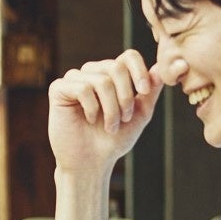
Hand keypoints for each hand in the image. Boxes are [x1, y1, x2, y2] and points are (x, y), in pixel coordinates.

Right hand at [47, 51, 162, 178]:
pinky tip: (89, 119)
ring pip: (101, 80)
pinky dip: (91, 108)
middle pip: (116, 67)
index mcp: (113, 75)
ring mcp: (75, 79)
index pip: (129, 56)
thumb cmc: (114, 140)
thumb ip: (150, 91)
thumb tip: (162, 68)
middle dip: (125, 97)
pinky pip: (82, 88)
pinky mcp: (58, 89)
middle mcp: (93, 72)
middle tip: (124, 119)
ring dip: (111, 108)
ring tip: (109, 126)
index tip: (144, 92)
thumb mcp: (140, 114)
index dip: (139, 71)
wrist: (91, 162)